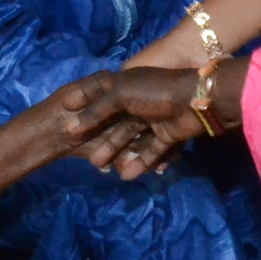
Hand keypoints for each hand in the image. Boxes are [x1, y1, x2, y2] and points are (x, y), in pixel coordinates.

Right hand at [62, 65, 217, 179]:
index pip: (98, 95)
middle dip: (100, 139)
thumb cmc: (154, 92)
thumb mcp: (120, 94)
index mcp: (126, 85)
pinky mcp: (167, 135)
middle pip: (114, 123)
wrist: (195, 101)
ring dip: (117, 153)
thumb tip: (72, 126)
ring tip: (102, 167)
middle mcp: (138, 102)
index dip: (82, 105)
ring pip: (130, 139)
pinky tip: (127, 175)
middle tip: (88, 157)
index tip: (65, 119)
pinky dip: (140, 162)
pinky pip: (151, 151)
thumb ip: (97, 109)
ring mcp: (154, 119)